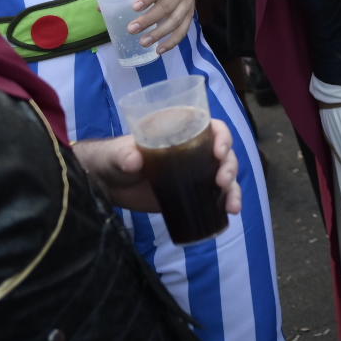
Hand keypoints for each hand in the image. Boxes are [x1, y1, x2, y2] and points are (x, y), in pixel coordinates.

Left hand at [72, 120, 241, 215]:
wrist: (106, 185)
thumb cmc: (113, 158)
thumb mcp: (118, 153)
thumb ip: (124, 154)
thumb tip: (134, 161)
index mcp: (181, 131)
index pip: (211, 127)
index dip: (222, 136)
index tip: (219, 151)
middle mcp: (194, 149)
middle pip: (224, 153)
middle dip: (229, 166)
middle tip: (222, 182)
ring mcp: (194, 172)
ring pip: (224, 175)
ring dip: (234, 188)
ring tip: (232, 206)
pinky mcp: (191, 193)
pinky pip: (216, 196)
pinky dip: (226, 203)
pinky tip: (231, 213)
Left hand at [129, 0, 196, 53]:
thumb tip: (101, 7)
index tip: (134, 7)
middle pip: (166, 7)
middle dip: (148, 20)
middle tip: (131, 29)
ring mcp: (187, 5)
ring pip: (175, 21)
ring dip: (158, 34)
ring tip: (142, 43)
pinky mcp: (190, 17)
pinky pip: (182, 31)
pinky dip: (172, 42)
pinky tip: (159, 50)